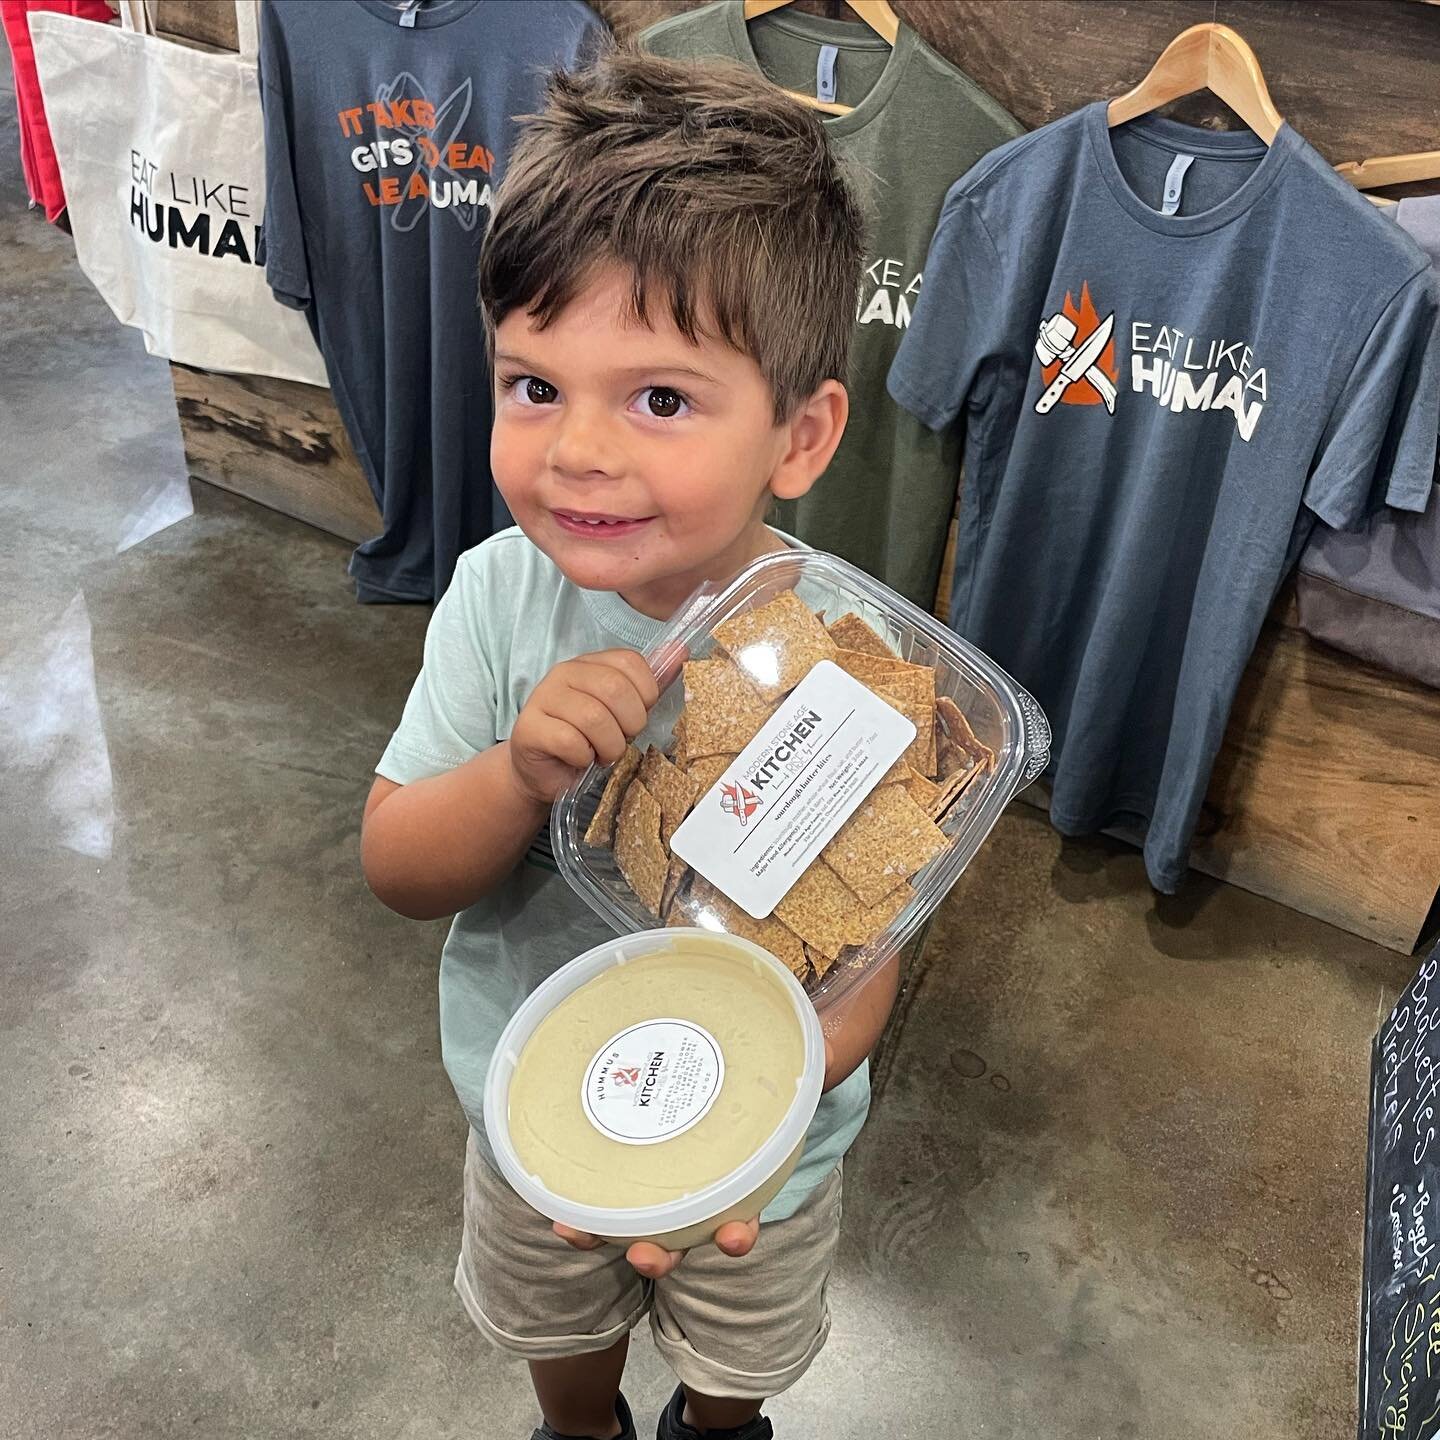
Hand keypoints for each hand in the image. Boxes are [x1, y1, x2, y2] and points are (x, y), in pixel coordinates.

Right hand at [508, 649, 659, 805]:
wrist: (544, 772)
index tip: (638, 715)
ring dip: (608, 746)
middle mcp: (564, 672)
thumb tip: (680, 651)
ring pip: (594, 718)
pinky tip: (579, 759)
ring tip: (601, 753)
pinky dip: (583, 757)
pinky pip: (570, 741)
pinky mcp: (529, 727)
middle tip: (621, 739)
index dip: (645, 695)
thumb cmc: (587, 739)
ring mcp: (543, 697)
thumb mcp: (622, 711)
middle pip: (614, 689)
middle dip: (629, 723)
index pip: (630, 662)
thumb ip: (648, 683)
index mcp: (590, 663)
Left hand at [552, 1041, 838, 1272]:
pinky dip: (575, 1202)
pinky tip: (555, 1204)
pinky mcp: (617, 1152)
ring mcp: (654, 1173)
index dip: (738, 1230)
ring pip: (630, 1218)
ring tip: (576, 1232)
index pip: (742, 1212)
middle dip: (663, 1254)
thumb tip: (830, 1057)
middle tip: (649, 1255)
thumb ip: (810, 1063)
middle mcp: (694, 1182)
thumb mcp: (787, 1062)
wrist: (720, 1032)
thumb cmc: (759, 1058)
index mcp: (735, 1170)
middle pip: (679, 1232)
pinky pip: (596, 1185)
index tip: (737, 1236)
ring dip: (605, 1235)